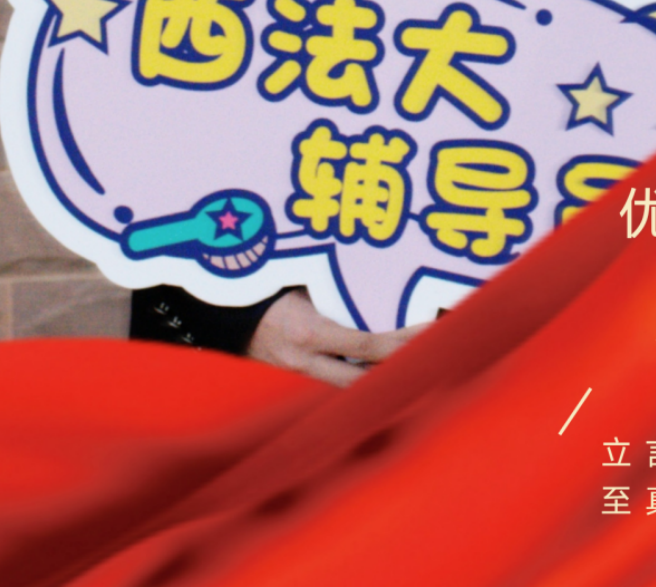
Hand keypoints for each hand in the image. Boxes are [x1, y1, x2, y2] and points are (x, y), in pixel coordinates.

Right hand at [247, 288, 424, 385]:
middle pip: (367, 378)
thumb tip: (377, 272)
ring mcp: (301, 370)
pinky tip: (385, 358)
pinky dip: (362, 367)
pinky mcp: (298, 370)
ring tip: (420, 355)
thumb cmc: (258, 283)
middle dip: (402, 369)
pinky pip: (338, 374)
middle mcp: (306, 360)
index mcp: (307, 332)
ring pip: (354, 382)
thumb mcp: (293, 276)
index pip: (366, 345)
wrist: (217, 311)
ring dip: (384, 373)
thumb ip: (331, 283)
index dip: (403, 341)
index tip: (433, 329)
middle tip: (438, 351)